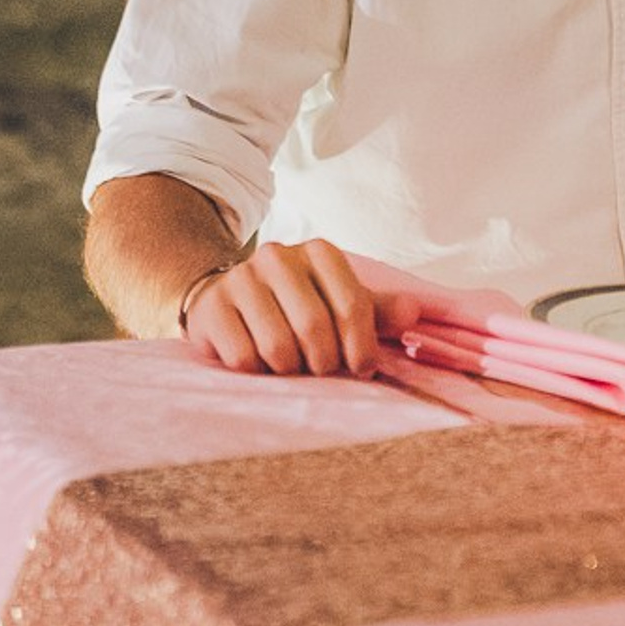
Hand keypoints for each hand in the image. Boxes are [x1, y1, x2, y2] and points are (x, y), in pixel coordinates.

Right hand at [184, 238, 379, 377]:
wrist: (226, 300)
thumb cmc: (294, 307)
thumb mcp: (336, 302)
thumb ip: (375, 310)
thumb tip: (413, 313)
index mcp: (319, 252)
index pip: (352, 304)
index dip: (361, 346)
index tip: (362, 369)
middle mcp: (278, 256)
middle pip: (314, 327)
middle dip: (324, 363)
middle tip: (322, 373)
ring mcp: (241, 279)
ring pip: (278, 347)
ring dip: (289, 371)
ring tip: (290, 368)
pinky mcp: (211, 308)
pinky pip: (243, 358)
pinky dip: (256, 373)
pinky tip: (258, 364)